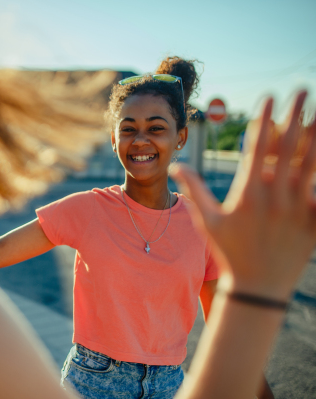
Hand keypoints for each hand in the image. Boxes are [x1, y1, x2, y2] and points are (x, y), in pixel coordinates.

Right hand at [171, 92, 315, 299]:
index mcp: (249, 194)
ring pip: (312, 165)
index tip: (270, 98)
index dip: (265, 120)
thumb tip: (176, 166)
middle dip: (296, 115)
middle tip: (302, 90)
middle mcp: (276, 198)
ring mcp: (299, 210)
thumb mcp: (207, 222)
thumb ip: (194, 190)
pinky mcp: (315, 222)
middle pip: (289, 148)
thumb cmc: (229, 252)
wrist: (258, 287)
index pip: (258, 148)